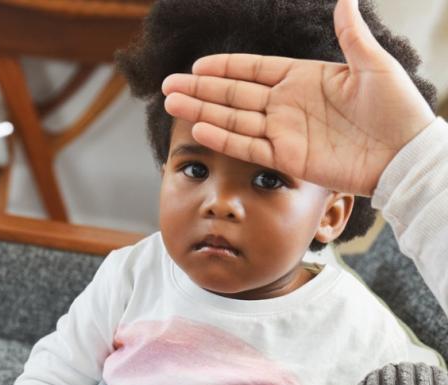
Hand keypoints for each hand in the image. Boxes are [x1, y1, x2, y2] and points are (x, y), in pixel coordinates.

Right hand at [161, 0, 434, 195]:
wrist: (404, 156)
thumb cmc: (397, 109)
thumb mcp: (374, 66)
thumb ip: (351, 37)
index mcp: (303, 79)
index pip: (254, 70)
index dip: (226, 67)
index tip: (198, 64)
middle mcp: (286, 105)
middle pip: (234, 94)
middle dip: (201, 89)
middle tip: (169, 85)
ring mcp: (284, 132)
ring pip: (233, 119)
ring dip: (202, 111)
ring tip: (172, 103)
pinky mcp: (287, 159)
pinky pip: (248, 146)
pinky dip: (223, 138)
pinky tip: (199, 127)